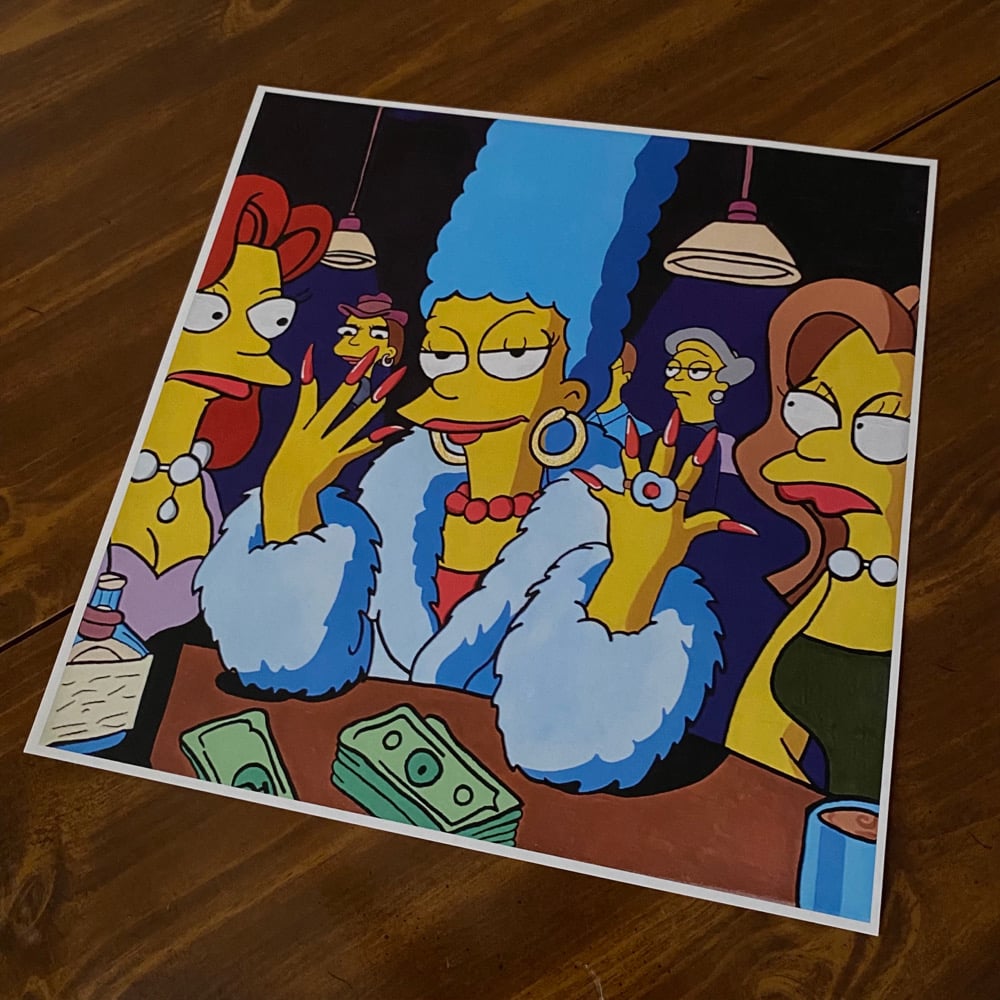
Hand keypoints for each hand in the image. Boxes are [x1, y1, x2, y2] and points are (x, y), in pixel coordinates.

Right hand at [262, 346, 405, 542]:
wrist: (284, 495)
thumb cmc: (287, 464)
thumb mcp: (291, 434)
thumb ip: (306, 408)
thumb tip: (309, 377)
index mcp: (298, 426)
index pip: (305, 395)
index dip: (308, 375)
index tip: (312, 352)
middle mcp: (313, 434)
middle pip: (338, 401)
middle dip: (357, 376)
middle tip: (373, 355)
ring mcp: (327, 448)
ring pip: (354, 420)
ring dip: (373, 401)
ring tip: (390, 383)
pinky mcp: (338, 462)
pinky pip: (360, 447)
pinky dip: (377, 438)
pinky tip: (393, 428)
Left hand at [574, 411, 755, 632]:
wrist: (639, 569)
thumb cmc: (666, 554)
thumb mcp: (690, 535)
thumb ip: (714, 523)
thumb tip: (747, 528)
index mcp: (674, 502)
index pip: (692, 472)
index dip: (703, 452)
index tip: (711, 433)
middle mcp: (655, 496)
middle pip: (663, 463)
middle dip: (669, 440)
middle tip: (673, 419)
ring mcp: (634, 499)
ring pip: (634, 467)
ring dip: (632, 446)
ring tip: (630, 425)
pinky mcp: (615, 506)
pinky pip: (602, 491)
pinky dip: (591, 482)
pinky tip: (579, 472)